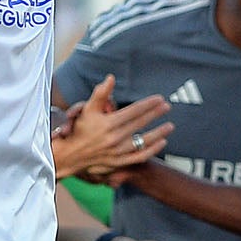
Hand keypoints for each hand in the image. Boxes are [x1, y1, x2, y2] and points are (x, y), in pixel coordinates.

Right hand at [54, 78, 172, 179]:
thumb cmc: (80, 129)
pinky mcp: (119, 162)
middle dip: (156, 114)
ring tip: (170, 126)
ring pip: (144, 141)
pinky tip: (162, 142)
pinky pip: (140, 156)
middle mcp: (114, 138)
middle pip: (140, 124)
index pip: (134, 111)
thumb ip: (100, 93)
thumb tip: (111, 78)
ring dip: (159, 133)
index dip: (148, 104)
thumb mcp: (87, 109)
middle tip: (167, 106)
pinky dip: (152, 150)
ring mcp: (118, 152)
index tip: (159, 99)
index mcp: (108, 123)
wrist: (70, 155)